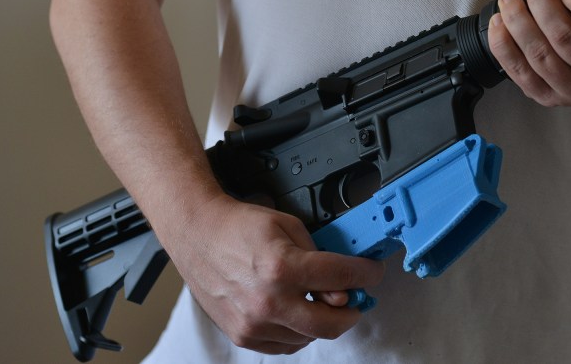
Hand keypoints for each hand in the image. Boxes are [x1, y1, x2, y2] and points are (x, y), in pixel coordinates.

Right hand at [158, 193, 385, 354]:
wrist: (198, 234)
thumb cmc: (237, 228)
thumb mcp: (288, 225)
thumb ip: (319, 255)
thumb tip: (342, 286)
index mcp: (282, 267)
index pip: (342, 278)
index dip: (367, 274)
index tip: (372, 274)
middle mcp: (268, 301)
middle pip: (331, 323)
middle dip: (352, 312)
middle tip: (355, 300)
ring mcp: (254, 323)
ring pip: (310, 338)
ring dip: (322, 321)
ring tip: (315, 300)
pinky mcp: (244, 335)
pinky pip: (286, 345)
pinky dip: (298, 332)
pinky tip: (295, 311)